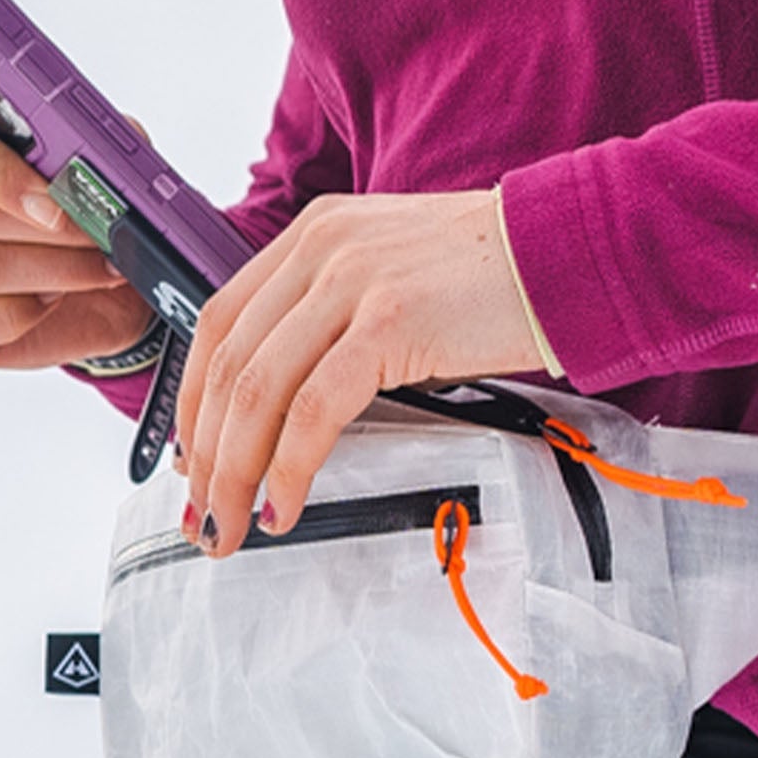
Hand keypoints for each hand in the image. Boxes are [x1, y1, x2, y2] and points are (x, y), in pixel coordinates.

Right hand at [0, 105, 153, 370]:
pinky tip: (53, 301)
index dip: (1, 170)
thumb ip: (97, 149)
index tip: (54, 197)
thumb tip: (105, 153)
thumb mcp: (102, 172)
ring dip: (52, 269)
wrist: (102, 290)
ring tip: (98, 269)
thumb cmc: (84, 221)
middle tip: (99, 236)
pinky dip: (19, 315)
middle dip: (45, 227)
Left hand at [179, 190, 540, 555]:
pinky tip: (284, 504)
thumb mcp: (389, 270)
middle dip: (205, 450)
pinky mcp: (392, 322)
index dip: (193, 397)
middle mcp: (321, 249)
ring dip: (235, 470)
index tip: (191, 455)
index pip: (220, 321)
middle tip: (202, 510)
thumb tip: (288, 400)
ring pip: (259, 390)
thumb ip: (333, 311)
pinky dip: (290, 466)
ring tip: (232, 523)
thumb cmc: (489, 274)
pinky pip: (316, 408)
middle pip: (228, 362)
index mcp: (313, 234)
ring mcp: (353, 282)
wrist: (565, 250)